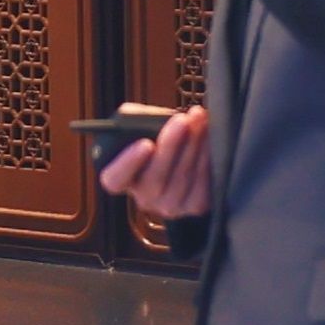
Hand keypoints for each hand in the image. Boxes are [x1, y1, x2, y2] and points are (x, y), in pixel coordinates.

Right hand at [98, 103, 212, 229]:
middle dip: (172, 145)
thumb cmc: (155, 136)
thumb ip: (137, 121)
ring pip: (182, 178)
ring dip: (194, 145)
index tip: (145, 144)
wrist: (180, 154)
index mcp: (120, 179)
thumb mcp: (138, 126)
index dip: (128, 164)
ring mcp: (169, 206)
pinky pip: (202, 182)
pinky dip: (207, 155)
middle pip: (155, 179)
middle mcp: (143, 198)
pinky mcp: (194, 205)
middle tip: (182, 121)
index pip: (115, 179)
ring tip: (199, 119)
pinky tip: (209, 135)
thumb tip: (155, 118)